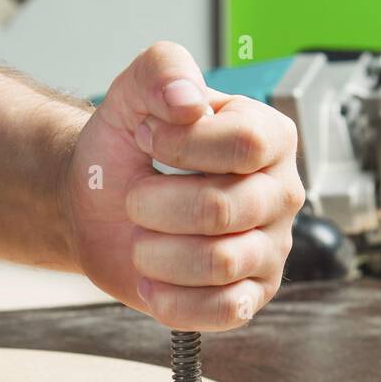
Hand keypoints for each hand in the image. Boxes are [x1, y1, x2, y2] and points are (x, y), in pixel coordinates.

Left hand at [63, 42, 304, 330]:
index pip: (245, 143)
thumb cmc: (128, 151)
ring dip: (157, 255)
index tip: (146, 138)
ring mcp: (270, 249)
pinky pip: (225, 311)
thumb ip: (161, 71)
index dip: (182, 145)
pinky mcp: (250, 296)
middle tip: (134, 199)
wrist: (101, 207)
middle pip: (223, 209)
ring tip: (140, 243)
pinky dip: (174, 301)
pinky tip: (151, 283)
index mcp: (269, 137)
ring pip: (220, 263)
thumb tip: (187, 100)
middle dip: (155, 206)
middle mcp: (280, 194)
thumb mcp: (133, 94)